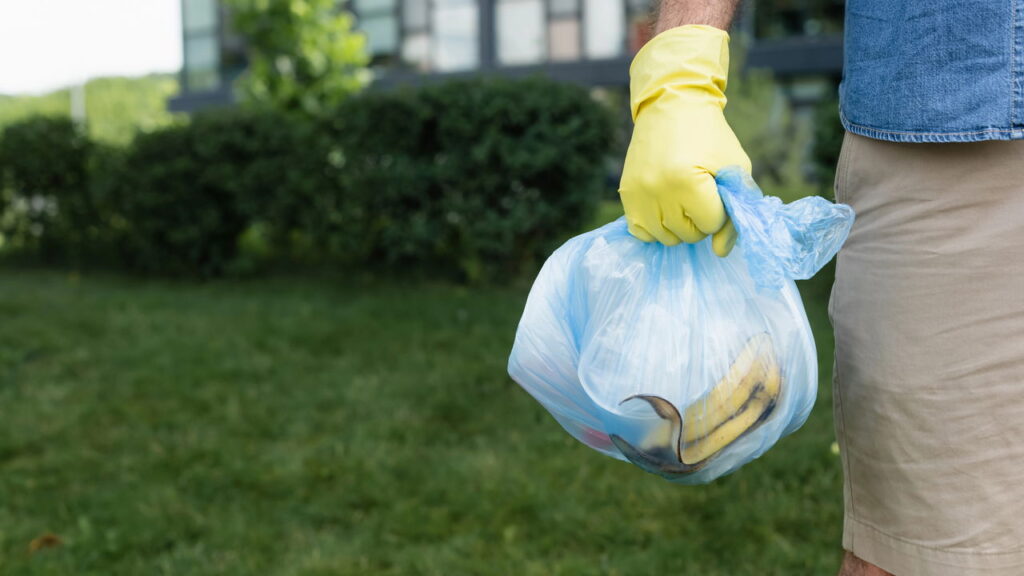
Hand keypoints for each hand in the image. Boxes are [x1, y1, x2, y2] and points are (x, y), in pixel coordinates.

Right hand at [619, 25, 750, 256]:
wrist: (671, 105)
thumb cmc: (710, 136)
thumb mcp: (735, 168)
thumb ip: (735, 213)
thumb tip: (720, 253)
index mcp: (688, 182)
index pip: (711, 224)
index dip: (720, 209)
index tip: (716, 187)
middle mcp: (658, 191)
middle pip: (689, 235)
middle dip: (701, 219)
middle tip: (700, 192)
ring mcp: (638, 195)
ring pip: (666, 238)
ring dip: (680, 225)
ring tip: (683, 198)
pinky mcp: (626, 195)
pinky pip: (642, 232)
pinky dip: (656, 225)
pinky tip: (664, 206)